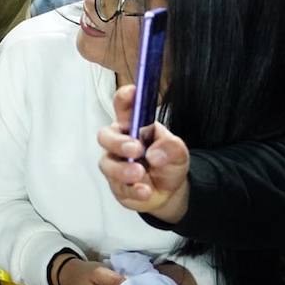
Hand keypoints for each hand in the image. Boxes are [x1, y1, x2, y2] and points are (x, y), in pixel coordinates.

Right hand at [97, 83, 190, 220]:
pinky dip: (132, 189)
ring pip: (107, 164)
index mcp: (133, 126)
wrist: (170, 192)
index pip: (123, 106)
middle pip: (105, 136)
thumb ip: (171, 147)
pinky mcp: (116, 184)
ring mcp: (115, 164)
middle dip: (117, 142)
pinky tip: (144, 190)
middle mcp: (119, 142)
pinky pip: (118, 187)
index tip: (132, 92)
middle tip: (135, 149)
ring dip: (123, 169)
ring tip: (140, 173)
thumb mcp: (178, 151)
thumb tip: (153, 154)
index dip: (125, 98)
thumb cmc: (168, 163)